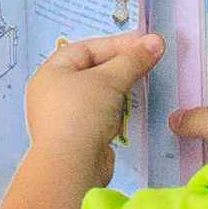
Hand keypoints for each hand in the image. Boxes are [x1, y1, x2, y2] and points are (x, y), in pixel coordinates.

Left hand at [16, 30, 161, 173]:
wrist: (71, 167)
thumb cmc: (82, 114)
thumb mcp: (109, 80)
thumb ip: (133, 59)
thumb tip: (156, 41)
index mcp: (51, 73)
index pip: (86, 49)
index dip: (117, 44)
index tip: (146, 43)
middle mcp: (53, 93)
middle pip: (92, 70)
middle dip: (120, 65)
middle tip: (149, 60)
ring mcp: (64, 117)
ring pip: (97, 94)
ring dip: (119, 87)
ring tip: (143, 82)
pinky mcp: (78, 137)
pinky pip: (99, 114)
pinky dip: (115, 109)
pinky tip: (131, 109)